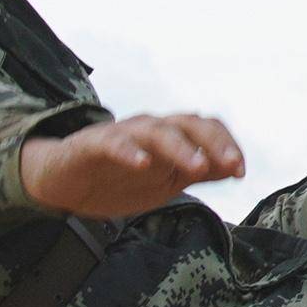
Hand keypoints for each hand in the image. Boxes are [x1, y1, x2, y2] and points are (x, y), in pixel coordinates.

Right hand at [19, 114, 245, 219]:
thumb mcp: (166, 181)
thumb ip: (198, 173)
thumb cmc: (117, 179)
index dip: (227, 145)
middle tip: (230, 164)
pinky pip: (113, 143)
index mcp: (169, 137)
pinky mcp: (92, 144)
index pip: (206, 129)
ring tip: (196, 166)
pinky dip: (129, 151)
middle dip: (213, 142)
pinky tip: (141, 163)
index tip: (241, 171)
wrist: (64, 184)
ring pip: (156, 130)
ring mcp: (122, 134)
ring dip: (180, 147)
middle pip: (187, 123)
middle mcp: (149, 129)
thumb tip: (234, 168)